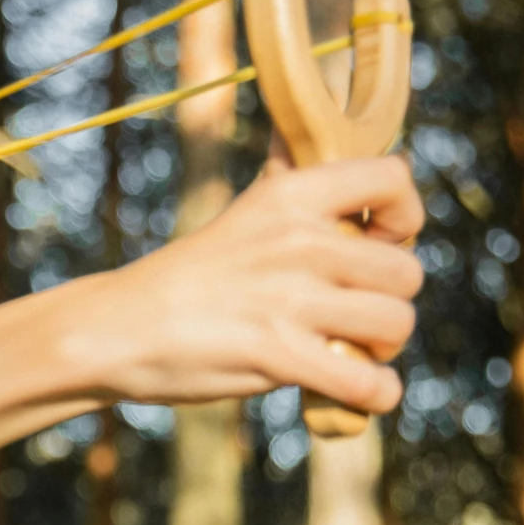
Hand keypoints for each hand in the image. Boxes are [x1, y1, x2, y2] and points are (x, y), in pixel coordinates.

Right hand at [86, 155, 425, 411]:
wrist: (116, 328)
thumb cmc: (187, 278)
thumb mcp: (244, 213)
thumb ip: (291, 183)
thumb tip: (321, 131)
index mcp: (290, 196)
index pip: (393, 178)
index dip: (402, 218)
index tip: (377, 245)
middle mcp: (296, 240)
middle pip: (407, 271)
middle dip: (391, 303)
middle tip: (357, 318)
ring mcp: (287, 299)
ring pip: (396, 324)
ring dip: (383, 350)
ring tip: (351, 352)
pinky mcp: (277, 354)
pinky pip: (366, 381)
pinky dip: (375, 393)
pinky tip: (362, 392)